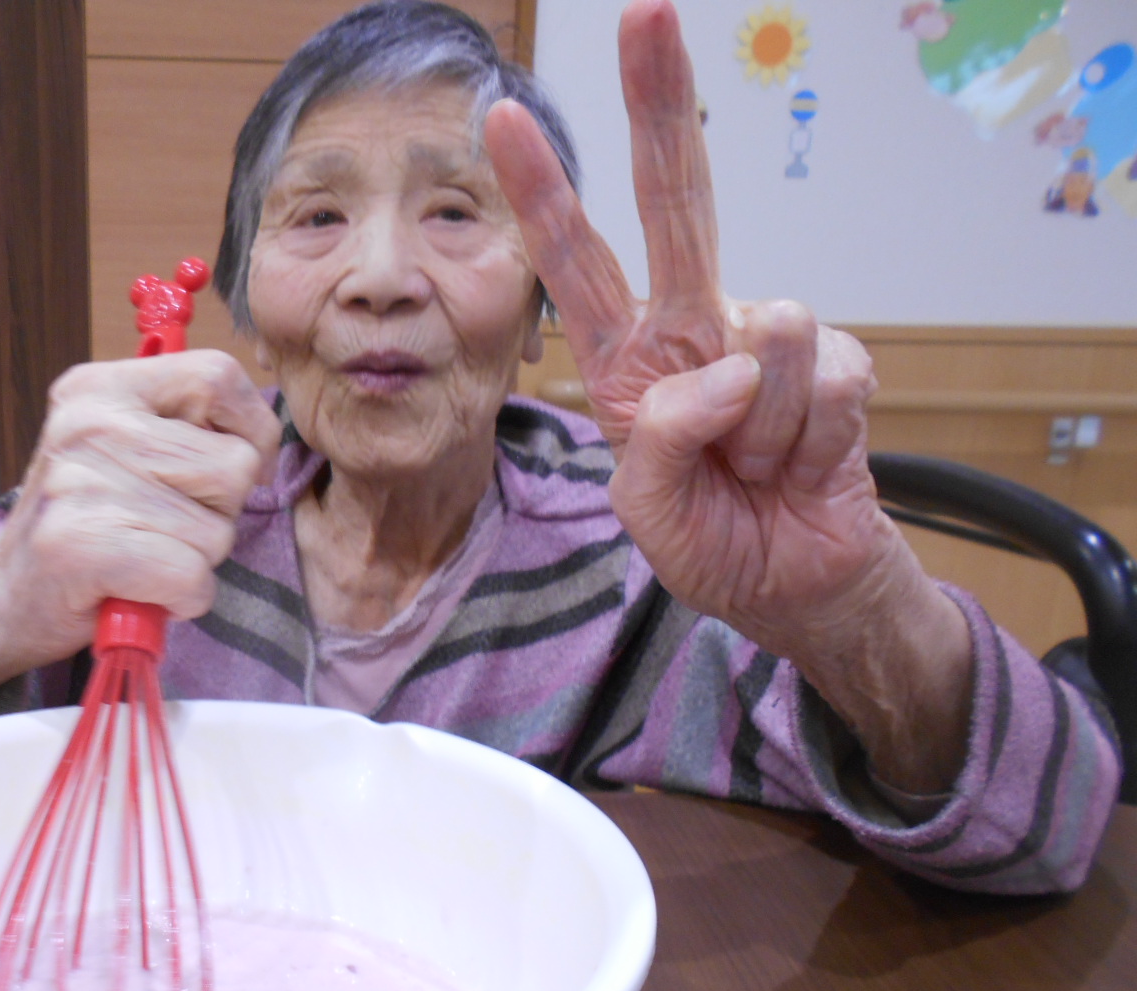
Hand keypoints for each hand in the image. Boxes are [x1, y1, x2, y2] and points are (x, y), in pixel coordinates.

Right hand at [0, 351, 280, 722]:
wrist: (6, 596)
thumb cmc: (87, 524)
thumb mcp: (126, 448)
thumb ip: (187, 428)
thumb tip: (263, 441)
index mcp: (101, 386)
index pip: (218, 376)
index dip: (249, 429)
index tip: (225, 469)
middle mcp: (88, 423)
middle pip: (233, 464)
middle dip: (219, 512)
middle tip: (163, 527)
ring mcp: (81, 484)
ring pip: (218, 529)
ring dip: (197, 560)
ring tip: (144, 557)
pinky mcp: (83, 548)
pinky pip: (191, 576)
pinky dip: (181, 599)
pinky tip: (141, 590)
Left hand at [485, 0, 972, 790]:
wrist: (799, 587)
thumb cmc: (712, 541)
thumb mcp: (649, 513)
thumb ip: (658, 444)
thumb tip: (726, 366)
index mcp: (626, 362)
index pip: (577, 264)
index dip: (544, 191)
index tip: (502, 116)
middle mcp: (691, 331)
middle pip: (678, 205)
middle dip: (661, 109)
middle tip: (648, 15)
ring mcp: (764, 342)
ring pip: (771, 335)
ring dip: (763, 432)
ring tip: (755, 473)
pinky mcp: (835, 362)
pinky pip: (829, 380)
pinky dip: (812, 441)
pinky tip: (802, 466)